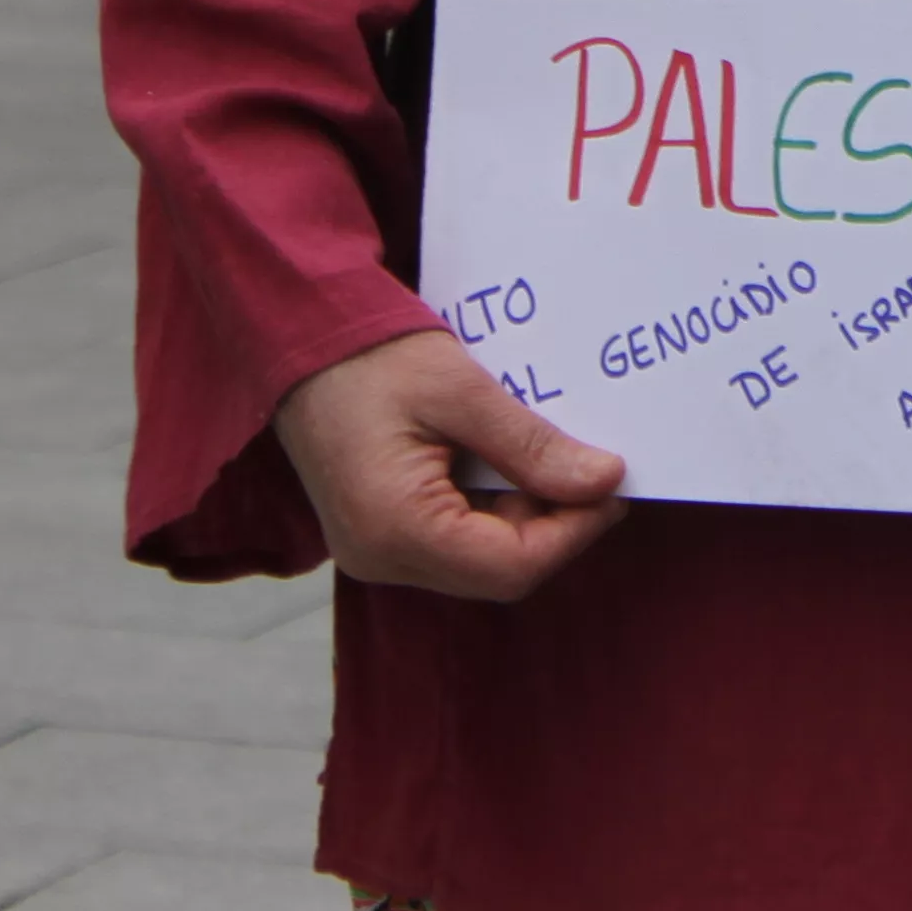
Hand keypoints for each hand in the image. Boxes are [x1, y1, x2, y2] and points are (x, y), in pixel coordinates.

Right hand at [273, 332, 627, 602]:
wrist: (298, 338)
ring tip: (552, 457)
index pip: (510, 566)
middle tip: (592, 468)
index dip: (574, 531)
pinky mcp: (376, 534)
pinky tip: (509, 464)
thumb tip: (604, 481)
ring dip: (525, 516)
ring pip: (478, 561)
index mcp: (395, 527)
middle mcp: (379, 557)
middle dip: (554, 524)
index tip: (613, 483)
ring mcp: (373, 551)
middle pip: (496, 572)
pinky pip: (452, 543)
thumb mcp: (462, 391)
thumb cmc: (371, 356)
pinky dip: (493, 511)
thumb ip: (532, 446)